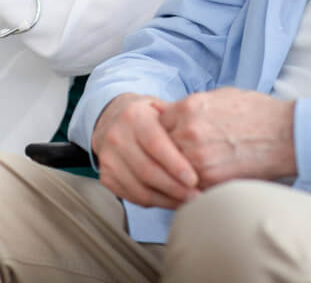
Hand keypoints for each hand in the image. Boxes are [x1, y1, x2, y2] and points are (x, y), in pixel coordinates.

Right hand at [92, 93, 199, 208]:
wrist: (113, 119)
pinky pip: (131, 196)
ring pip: (139, 188)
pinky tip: (170, 201)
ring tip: (187, 202)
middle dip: (174, 188)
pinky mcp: (105, 177)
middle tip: (196, 196)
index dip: (175, 164)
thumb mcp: (162, 108)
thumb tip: (205, 144)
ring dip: (166, 200)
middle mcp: (117, 137)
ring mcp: (108, 159)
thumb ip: (179, 123)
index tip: (194, 179)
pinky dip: (153, 203)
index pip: (155, 144)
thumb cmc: (147, 115)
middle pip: (147, 170)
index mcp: (133, 116)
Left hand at [158, 88, 296, 188]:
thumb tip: (171, 112)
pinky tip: (195, 182)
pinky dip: (187, 186)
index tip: (165, 135)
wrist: (285, 134)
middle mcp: (188, 132)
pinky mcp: (209, 180)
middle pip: (158, 147)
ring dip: (173, 171)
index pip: (156, 122)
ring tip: (182, 171)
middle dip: (164, 151)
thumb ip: (192, 107)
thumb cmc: (257, 112)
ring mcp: (197, 158)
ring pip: (169, 169)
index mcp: (189, 107)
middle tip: (170, 155)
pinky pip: (186, 186)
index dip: (161, 129)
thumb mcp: (220, 96)